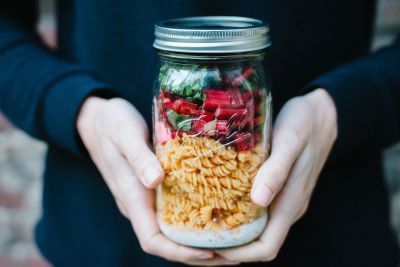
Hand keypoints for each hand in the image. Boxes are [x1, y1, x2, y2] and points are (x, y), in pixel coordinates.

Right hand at [77, 97, 236, 265]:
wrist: (96, 119)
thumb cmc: (112, 123)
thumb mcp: (126, 134)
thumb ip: (139, 157)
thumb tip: (155, 181)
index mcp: (132, 196)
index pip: (152, 240)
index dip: (179, 252)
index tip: (209, 253)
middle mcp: (137, 204)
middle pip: (165, 242)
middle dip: (195, 252)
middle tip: (232, 252)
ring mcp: (143, 198)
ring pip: (169, 230)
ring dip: (195, 240)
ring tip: (228, 239)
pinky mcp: (149, 189)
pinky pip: (170, 212)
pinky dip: (190, 220)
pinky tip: (212, 213)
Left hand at [216, 89, 337, 261]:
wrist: (322, 113)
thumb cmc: (304, 123)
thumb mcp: (289, 140)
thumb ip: (277, 170)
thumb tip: (259, 200)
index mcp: (292, 201)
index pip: (268, 246)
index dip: (241, 253)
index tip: (214, 248)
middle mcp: (289, 206)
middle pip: (260, 242)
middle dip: (232, 247)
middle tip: (201, 237)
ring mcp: (285, 198)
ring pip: (259, 227)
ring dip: (235, 232)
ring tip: (206, 222)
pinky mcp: (280, 187)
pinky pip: (259, 211)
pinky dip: (240, 214)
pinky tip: (221, 200)